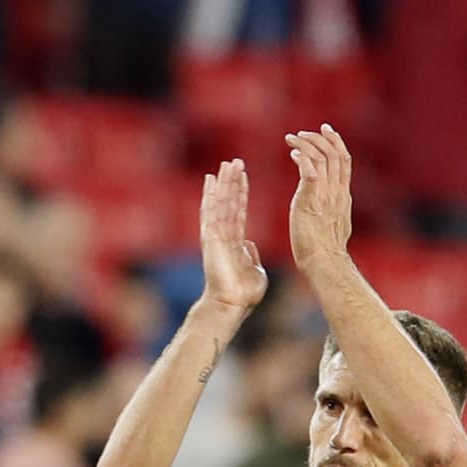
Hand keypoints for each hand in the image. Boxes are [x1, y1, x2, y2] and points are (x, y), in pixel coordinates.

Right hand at [199, 159, 267, 314]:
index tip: (243, 176)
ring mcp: (215, 236)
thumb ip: (252, 256)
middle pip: (228, 203)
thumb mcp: (256, 271)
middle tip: (235, 162)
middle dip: (232, 183)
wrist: (231, 304)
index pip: (238, 212)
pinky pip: (210, 211)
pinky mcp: (210, 238)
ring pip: (220, 203)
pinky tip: (210, 179)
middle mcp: (223, 237)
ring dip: (223, 183)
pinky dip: (210, 195)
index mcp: (235, 243)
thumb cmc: (244, 294)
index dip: (241, 193)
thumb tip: (249, 245)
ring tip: (227, 164)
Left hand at [286, 123, 352, 275]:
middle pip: (334, 153)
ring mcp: (325, 194)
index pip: (344, 160)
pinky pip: (309, 170)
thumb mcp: (335, 225)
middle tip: (305, 131)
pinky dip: (302, 158)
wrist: (324, 263)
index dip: (336, 142)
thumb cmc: (325, 253)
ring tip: (292, 139)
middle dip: (320, 137)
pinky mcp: (310, 199)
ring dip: (306, 144)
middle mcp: (336, 191)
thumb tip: (332, 210)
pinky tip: (294, 153)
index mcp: (342, 196)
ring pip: (321, 157)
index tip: (327, 130)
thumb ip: (334, 211)